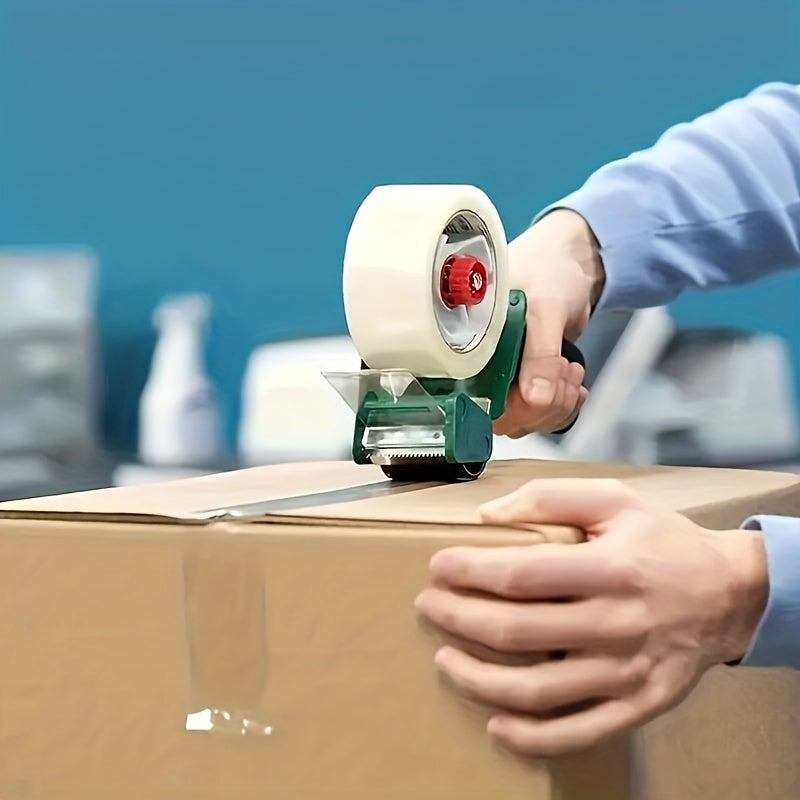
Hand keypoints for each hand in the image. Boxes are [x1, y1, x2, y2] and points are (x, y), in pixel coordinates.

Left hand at [414, 478, 767, 757]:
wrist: (730, 594)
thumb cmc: (663, 542)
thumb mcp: (615, 499)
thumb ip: (549, 498)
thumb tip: (488, 516)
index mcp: (610, 568)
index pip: (521, 574)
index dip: (469, 572)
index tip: (438, 567)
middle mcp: (617, 623)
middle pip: (517, 631)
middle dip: (458, 619)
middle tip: (429, 607)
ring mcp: (626, 672)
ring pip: (537, 691)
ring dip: (478, 679)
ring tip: (445, 658)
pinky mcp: (637, 704)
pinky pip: (577, 732)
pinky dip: (530, 737)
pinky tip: (495, 723)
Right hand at [495, 208, 604, 436]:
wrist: (573, 260)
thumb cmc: (548, 268)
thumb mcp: (546, 308)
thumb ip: (539, 354)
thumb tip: (533, 399)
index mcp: (468, 344)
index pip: (478, 402)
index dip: (514, 407)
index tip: (540, 391)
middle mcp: (481, 364)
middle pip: (505, 417)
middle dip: (544, 405)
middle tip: (563, 371)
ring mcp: (503, 372)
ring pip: (525, 418)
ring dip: (557, 404)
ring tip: (570, 370)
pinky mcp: (525, 377)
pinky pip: (539, 411)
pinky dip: (563, 404)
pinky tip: (572, 383)